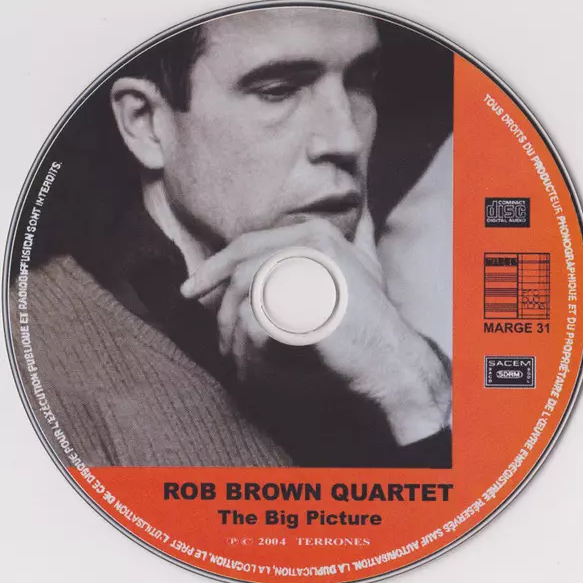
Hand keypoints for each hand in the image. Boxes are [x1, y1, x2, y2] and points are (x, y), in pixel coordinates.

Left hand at [181, 212, 450, 448]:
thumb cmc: (365, 324)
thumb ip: (349, 242)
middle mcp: (314, 239)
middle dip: (211, 282)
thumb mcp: (361, 273)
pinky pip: (255, 311)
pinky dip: (241, 335)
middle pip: (241, 257)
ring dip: (227, 317)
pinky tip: (240, 354)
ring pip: (244, 284)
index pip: (251, 242)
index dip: (217, 263)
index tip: (195, 285)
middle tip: (193, 306)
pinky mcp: (306, 295)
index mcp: (318, 232)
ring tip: (226, 345)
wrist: (388, 359)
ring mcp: (310, 265)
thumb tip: (339, 223)